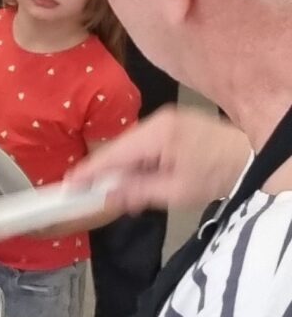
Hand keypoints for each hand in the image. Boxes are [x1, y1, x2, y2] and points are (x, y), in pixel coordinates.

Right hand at [81, 104, 247, 215]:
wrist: (250, 157)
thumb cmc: (217, 176)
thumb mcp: (175, 192)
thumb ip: (137, 192)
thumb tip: (106, 197)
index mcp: (158, 134)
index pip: (112, 154)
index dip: (87, 172)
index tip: (67, 186)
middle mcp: (157, 120)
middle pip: (118, 149)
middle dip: (105, 174)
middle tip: (94, 197)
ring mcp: (164, 119)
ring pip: (129, 147)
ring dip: (123, 169)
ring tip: (125, 192)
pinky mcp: (170, 123)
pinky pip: (143, 143)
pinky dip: (137, 161)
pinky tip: (142, 178)